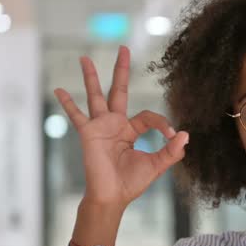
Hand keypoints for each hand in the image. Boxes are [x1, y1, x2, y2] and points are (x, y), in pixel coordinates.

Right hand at [54, 45, 188, 212]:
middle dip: (121, 70)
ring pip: (96, 95)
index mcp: (132, 130)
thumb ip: (172, 151)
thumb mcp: (157, 165)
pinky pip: (77, 115)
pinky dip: (68, 103)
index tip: (172, 135)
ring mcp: (101, 127)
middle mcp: (116, 124)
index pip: (149, 116)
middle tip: (124, 48)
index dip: (163, 123)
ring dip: (90, 77)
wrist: (113, 197)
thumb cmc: (132, 183)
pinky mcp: (89, 134)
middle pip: (119, 90)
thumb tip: (186, 134)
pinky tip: (59, 89)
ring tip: (85, 58)